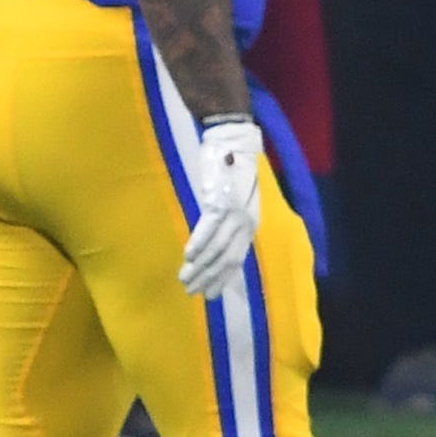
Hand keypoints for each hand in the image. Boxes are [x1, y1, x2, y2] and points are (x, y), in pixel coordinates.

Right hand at [179, 116, 263, 300]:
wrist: (233, 142)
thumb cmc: (232, 169)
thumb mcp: (235, 200)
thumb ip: (228, 220)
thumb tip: (213, 240)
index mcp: (250, 223)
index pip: (236, 259)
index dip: (222, 279)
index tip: (209, 294)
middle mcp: (246, 222)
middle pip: (227, 259)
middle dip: (209, 278)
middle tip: (192, 292)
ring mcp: (234, 213)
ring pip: (217, 248)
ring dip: (200, 266)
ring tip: (185, 278)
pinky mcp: (220, 202)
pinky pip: (208, 228)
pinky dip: (198, 243)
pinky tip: (188, 256)